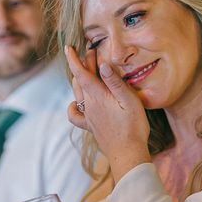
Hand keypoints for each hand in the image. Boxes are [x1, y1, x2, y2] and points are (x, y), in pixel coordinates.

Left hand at [65, 46, 150, 181]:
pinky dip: (73, 105)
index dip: (74, 58)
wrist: (128, 154)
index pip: (81, 73)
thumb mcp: (130, 101)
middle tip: (92, 52)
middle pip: (80, 80)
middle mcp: (89, 105)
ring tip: (89, 70)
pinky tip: (77, 102)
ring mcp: (88, 116)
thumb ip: (115, 82)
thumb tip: (103, 64)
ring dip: (80, 79)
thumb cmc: (133, 127)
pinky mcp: (90, 126)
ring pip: (77, 93)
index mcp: (98, 96)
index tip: (68, 47)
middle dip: (83, 64)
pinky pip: (75, 114)